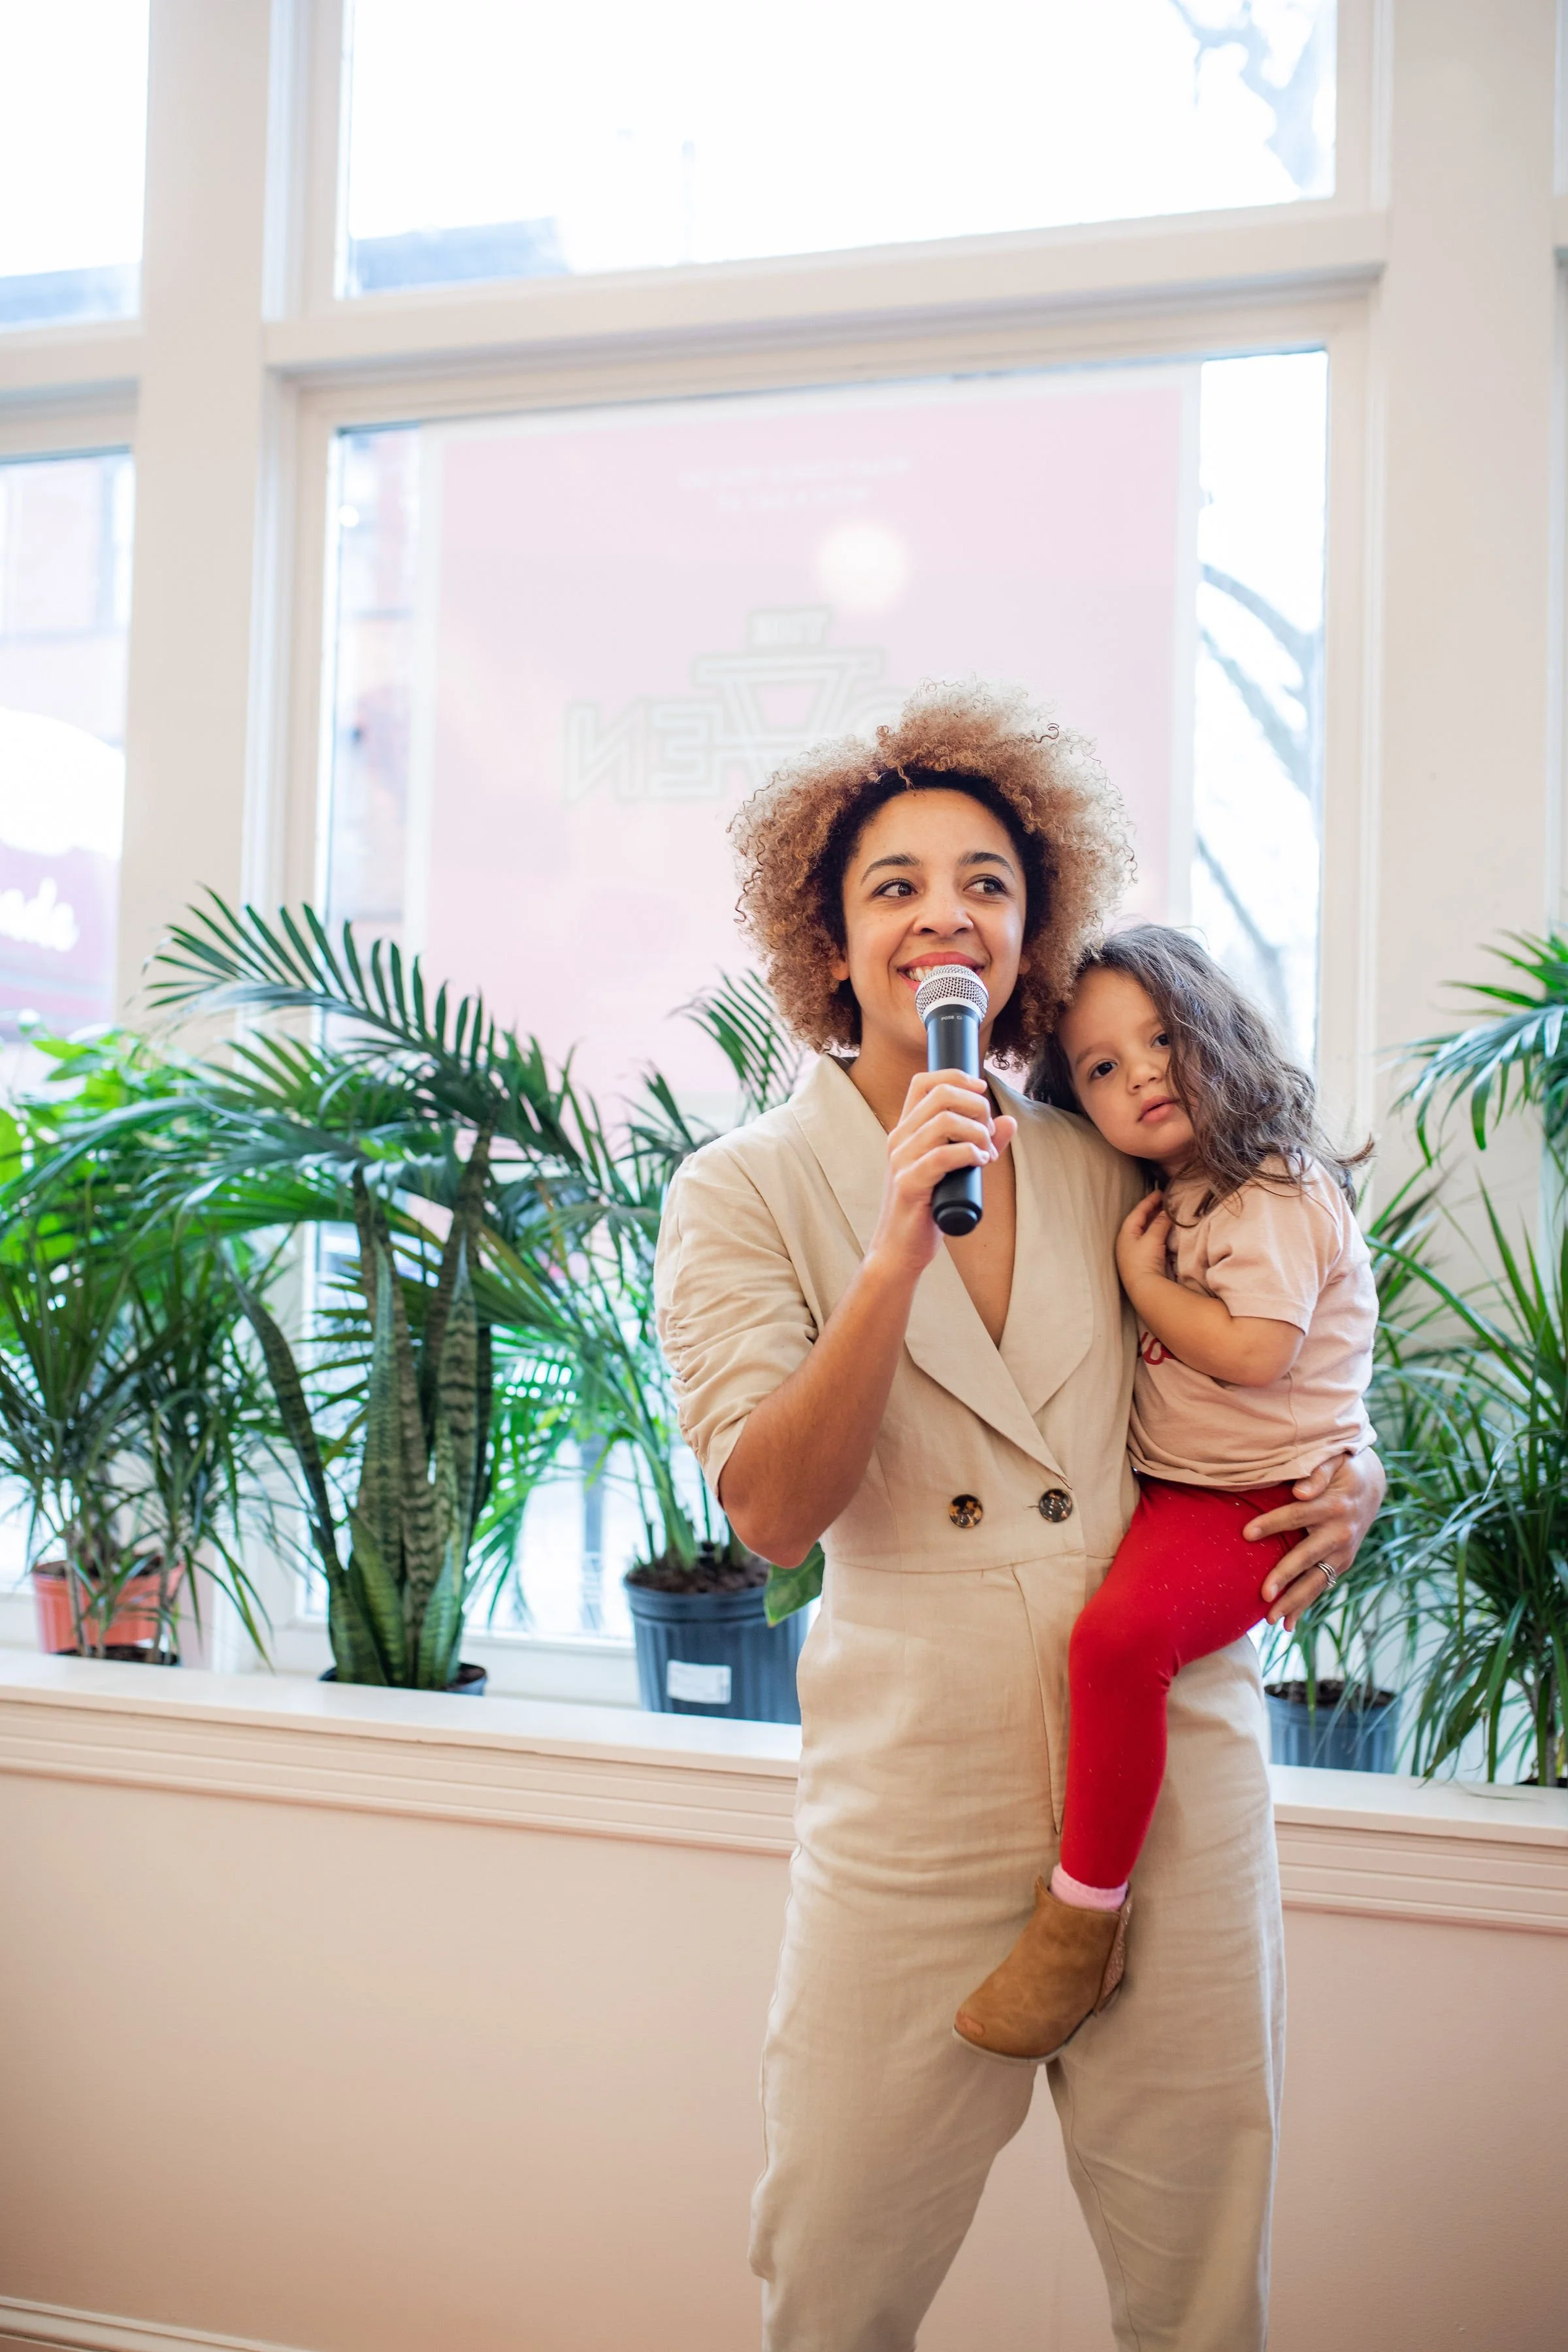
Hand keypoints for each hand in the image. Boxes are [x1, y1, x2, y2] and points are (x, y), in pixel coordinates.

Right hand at [866, 1067, 1016, 1280]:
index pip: (924, 1082)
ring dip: (977, 1132)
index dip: (956, 1076)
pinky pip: (943, 1156)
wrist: (900, 1249)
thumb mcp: (954, 1169)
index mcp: (906, 1130)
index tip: (981, 1089)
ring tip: (986, 1152)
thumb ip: (979, 1144)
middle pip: (940, 1095)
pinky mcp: (909, 1184)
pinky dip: (970, 1153)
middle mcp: (900, 1139)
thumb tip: (1009, 1122)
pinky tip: (980, 1162)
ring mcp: (902, 1160)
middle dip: (977, 1106)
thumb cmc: (927, 1208)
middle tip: (989, 1133)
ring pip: (944, 1122)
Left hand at [1116, 1189, 1170, 1295]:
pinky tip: (1165, 1233)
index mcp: (1125, 1234)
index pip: (1137, 1212)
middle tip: (1165, 1202)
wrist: (1144, 1290)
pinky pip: (1150, 1242)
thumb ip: (1160, 1223)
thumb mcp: (1152, 1239)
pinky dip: (1157, 1234)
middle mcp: (1127, 1242)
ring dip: (1155, 1223)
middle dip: (1152, 1211)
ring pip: (1145, 1232)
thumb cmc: (1144, 1261)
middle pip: (1140, 1221)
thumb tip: (1166, 1213)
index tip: (1160, 1192)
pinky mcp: (1142, 1262)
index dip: (1149, 1201)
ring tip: (1167, 1214)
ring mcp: (1134, 1253)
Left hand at [1249, 1448, 1385, 1629]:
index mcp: (1334, 1505)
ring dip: (1294, 1601)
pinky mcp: (1342, 1564)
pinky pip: (1321, 1587)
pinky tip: (1288, 1624)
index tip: (1246, 1534)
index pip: (1297, 1515)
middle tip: (1263, 1594)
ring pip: (1316, 1581)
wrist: (1371, 1485)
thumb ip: (1317, 1472)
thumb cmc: (1341, 1468)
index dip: (1272, 1523)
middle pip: (1307, 1557)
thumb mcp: (1333, 1459)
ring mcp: (1343, 1553)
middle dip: (1286, 1576)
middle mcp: (1341, 1533)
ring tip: (1271, 1620)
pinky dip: (1305, 1606)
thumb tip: (1300, 1491)